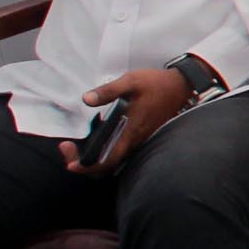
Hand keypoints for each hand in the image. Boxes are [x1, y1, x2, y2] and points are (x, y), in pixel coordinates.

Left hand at [66, 68, 188, 172]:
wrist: (180, 85)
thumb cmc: (156, 84)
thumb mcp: (130, 81)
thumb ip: (108, 90)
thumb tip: (86, 99)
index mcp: (130, 132)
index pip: (107, 161)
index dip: (87, 167)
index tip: (70, 162)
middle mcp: (134, 141)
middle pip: (106, 167)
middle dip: (84, 165)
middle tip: (68, 149)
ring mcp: (137, 140)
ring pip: (112, 161)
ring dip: (91, 159)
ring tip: (76, 146)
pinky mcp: (139, 136)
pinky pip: (118, 153)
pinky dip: (102, 153)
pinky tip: (94, 138)